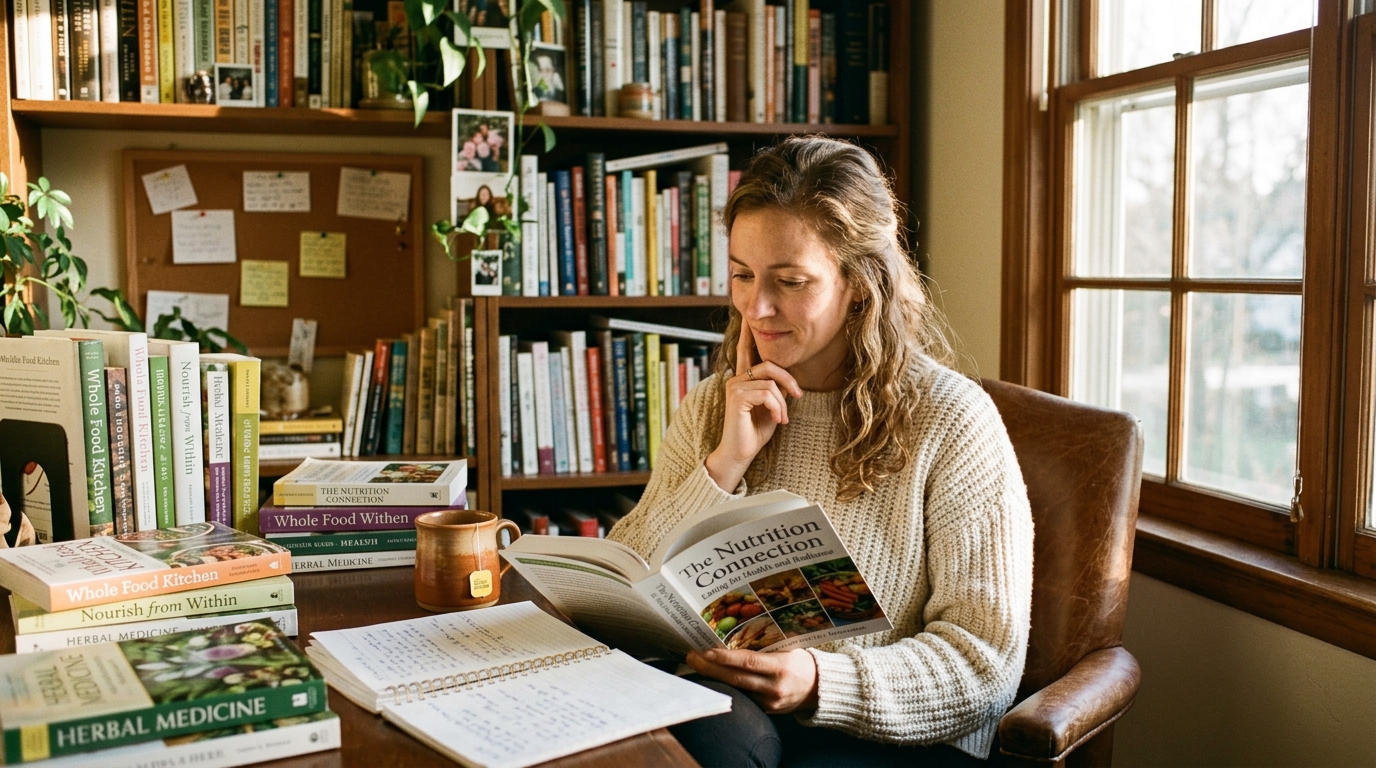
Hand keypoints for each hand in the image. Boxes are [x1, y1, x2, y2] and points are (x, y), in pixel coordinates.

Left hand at [686, 648, 818, 714]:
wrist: (820, 689)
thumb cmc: (802, 661)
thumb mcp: (789, 647)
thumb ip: (766, 644)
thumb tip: (737, 630)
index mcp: (781, 667)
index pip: (748, 662)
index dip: (725, 658)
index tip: (706, 651)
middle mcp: (774, 687)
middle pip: (736, 678)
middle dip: (710, 668)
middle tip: (691, 656)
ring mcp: (769, 702)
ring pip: (736, 690)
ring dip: (713, 678)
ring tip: (696, 665)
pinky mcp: (766, 711)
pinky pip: (743, 698)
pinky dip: (726, 688)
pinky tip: (712, 679)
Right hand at [705, 327, 802, 490]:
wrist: (741, 453)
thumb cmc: (755, 431)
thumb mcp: (772, 406)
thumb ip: (776, 389)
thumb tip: (787, 379)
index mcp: (744, 379)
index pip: (746, 350)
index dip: (747, 332)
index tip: (746, 315)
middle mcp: (736, 379)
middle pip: (770, 364)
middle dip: (789, 379)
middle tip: (798, 394)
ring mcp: (734, 386)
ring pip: (771, 381)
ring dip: (783, 402)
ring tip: (782, 417)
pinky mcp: (736, 397)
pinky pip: (767, 393)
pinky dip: (777, 407)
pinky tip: (777, 420)